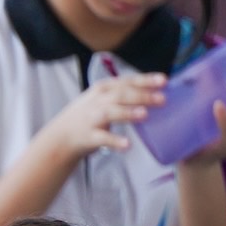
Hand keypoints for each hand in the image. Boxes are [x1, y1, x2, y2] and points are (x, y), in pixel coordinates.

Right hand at [50, 72, 166, 159]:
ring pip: (111, 112)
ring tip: (144, 114)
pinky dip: (115, 141)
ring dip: (127, 113)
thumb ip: (123, 94)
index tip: (164, 80)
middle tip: (162, 99)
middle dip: (142, 96)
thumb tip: (154, 92)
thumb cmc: (88, 117)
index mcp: (104, 89)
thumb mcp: (102, 98)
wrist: (61, 137)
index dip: (145, 80)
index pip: (127, 81)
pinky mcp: (89, 136)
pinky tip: (128, 145)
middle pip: (121, 95)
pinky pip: (103, 138)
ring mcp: (92, 118)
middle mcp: (98, 101)